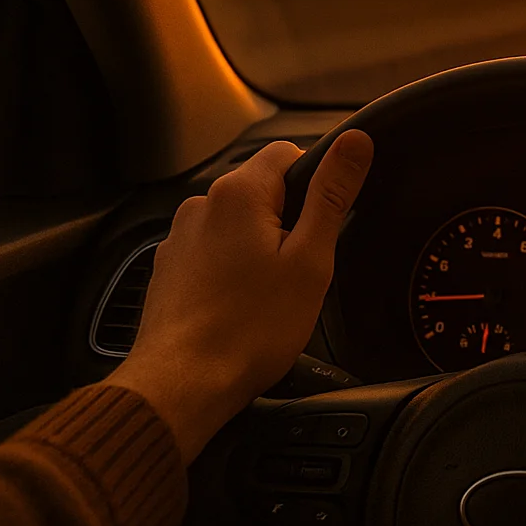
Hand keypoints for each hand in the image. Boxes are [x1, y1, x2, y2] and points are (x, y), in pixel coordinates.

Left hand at [110, 130, 373, 461]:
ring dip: (259, 245)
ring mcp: (179, 237)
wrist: (183, 384)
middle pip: (262, 190)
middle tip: (303, 269)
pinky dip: (231, 268)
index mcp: (238, 193)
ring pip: (238, 224)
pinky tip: (240, 306)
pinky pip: (213, 251)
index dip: (316, 182)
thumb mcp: (310, 259)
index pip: (289, 152)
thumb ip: (331, 194)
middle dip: (288, 220)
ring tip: (270, 294)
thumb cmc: (253, 326)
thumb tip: (355, 140)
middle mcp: (202, 204)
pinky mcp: (169, 268)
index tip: (324, 225)